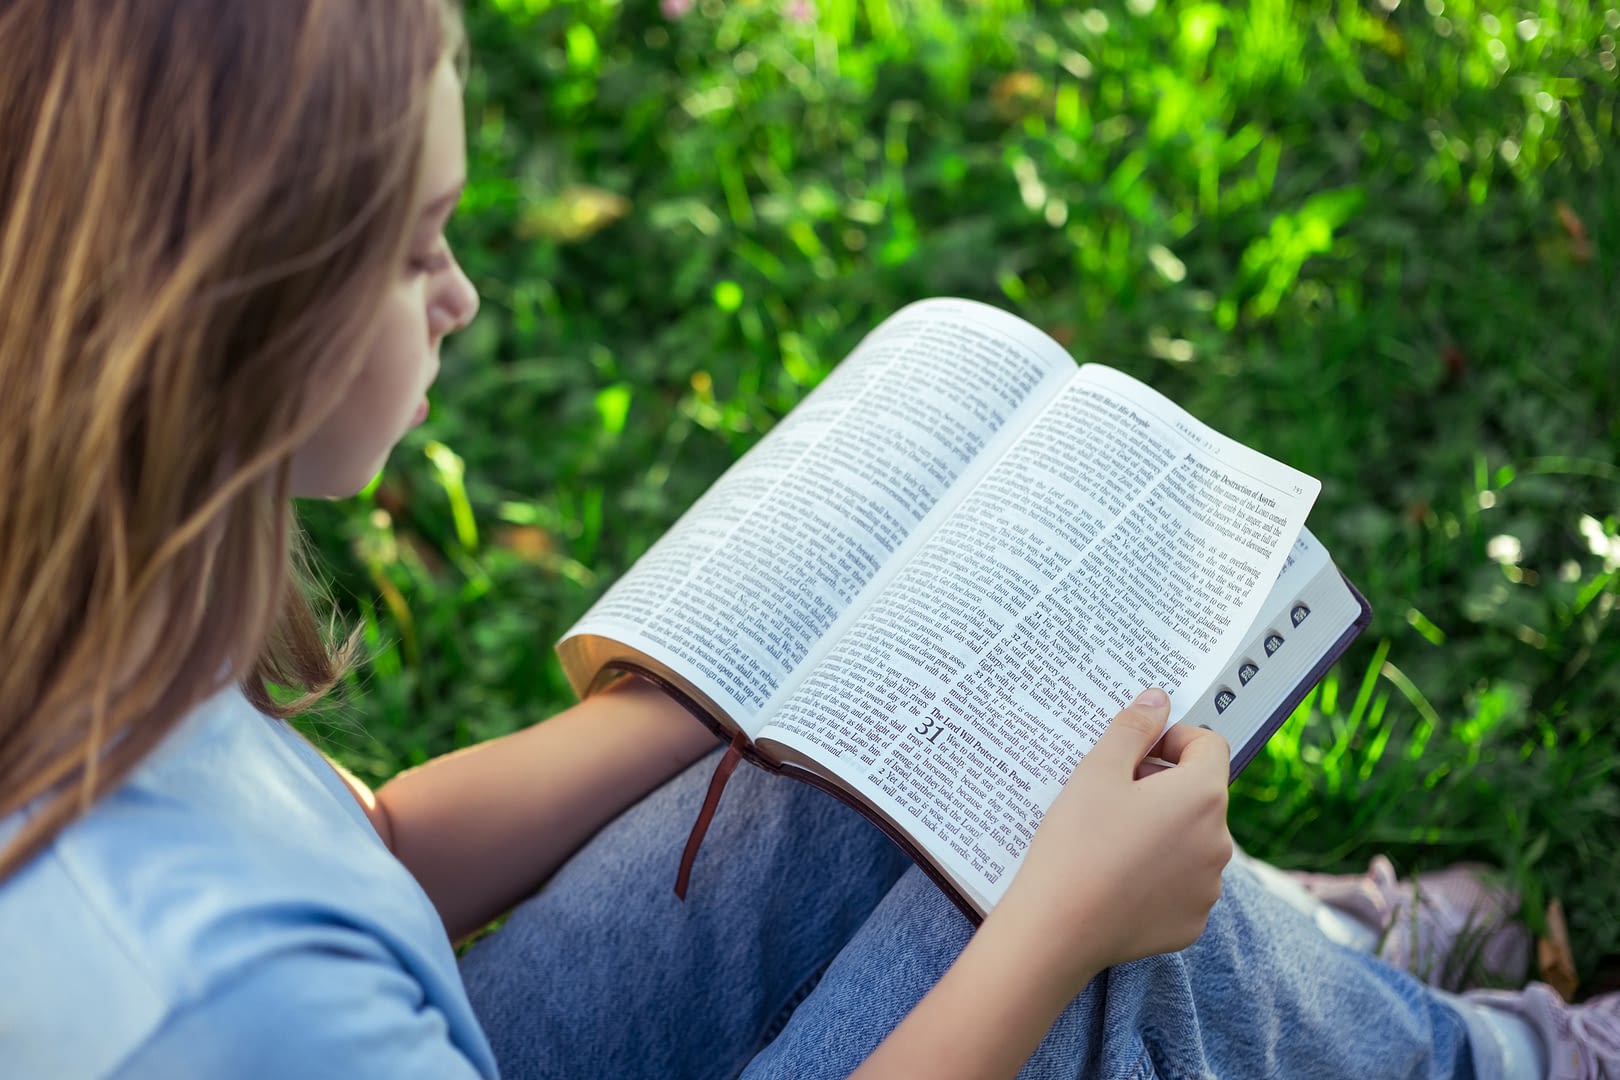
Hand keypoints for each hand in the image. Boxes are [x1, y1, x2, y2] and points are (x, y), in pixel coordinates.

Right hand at [985, 688, 1232, 999]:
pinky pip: (1182, 883)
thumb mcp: (1097, 771)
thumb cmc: (1076, 844)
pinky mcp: (1191, 921)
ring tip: (1110, 840)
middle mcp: (1219, 841)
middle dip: (1162, 786)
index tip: (1135, 753)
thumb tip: (1159, 699)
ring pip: (1192, 840)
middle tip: (1110, 796)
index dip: (1172, 740)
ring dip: (1162, 830)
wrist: (1058, 927)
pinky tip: (1117, 877)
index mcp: (1201, 796)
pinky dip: (1158, 874)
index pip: (1209, 745)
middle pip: (1200, 794)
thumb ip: (1133, 728)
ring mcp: (1208, 886)